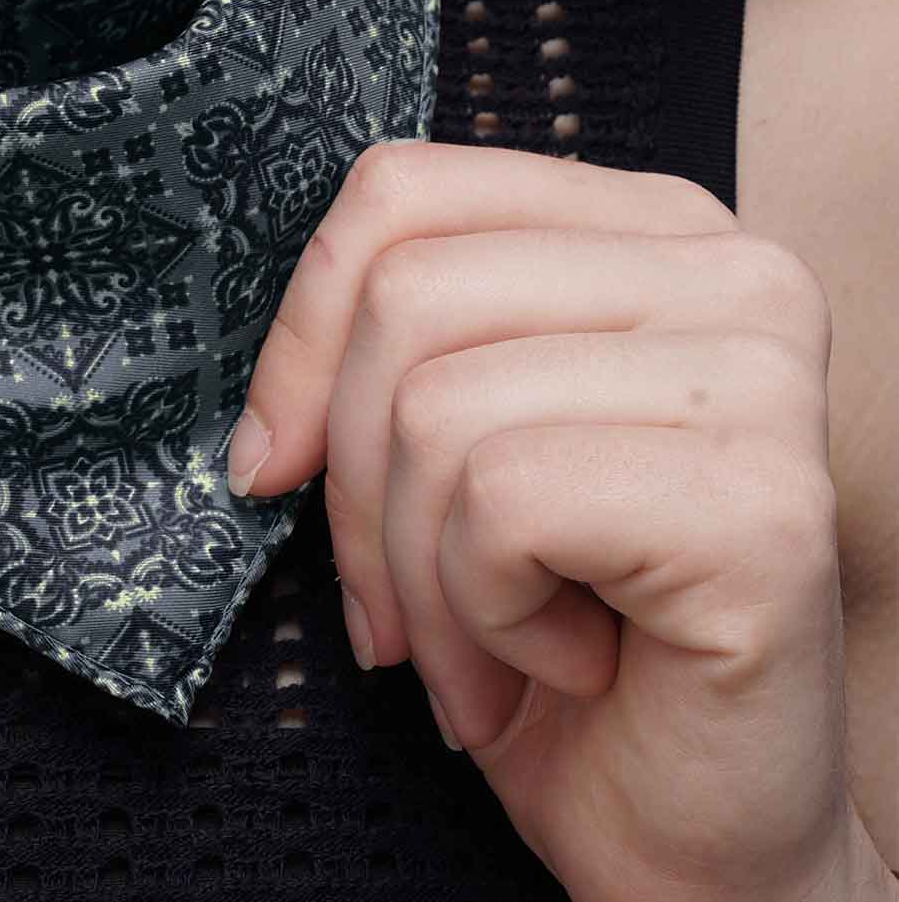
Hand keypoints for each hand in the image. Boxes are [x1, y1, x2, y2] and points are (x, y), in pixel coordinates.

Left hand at [228, 140, 867, 901]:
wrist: (699, 847)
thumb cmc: (572, 645)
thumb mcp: (458, 443)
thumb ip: (401, 343)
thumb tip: (266, 404)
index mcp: (654, 228)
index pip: (404, 191)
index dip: (302, 333)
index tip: (279, 462)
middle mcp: (732, 273)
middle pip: (404, 296)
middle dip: (357, 489)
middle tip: (400, 615)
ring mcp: (760, 378)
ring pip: (437, 405)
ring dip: (421, 577)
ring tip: (490, 650)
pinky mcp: (760, 502)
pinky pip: (502, 505)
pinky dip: (486, 619)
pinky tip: (570, 664)